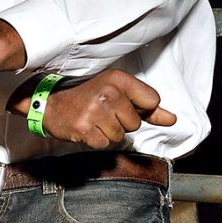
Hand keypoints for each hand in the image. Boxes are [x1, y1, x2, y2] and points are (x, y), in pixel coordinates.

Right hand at [9, 68, 176, 148]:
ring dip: (108, 132)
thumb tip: (173, 120)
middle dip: (121, 123)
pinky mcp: (85, 128)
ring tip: (93, 120)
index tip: (121, 104)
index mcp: (119, 79)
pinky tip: (86, 129)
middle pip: (135, 123)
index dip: (140, 108)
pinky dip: (96, 140)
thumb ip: (147, 107)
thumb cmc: (85, 97)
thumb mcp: (117, 93)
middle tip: (101, 113)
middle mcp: (109, 93)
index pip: (152, 101)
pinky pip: (104, 143)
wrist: (48, 104)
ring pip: (120, 135)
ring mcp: (96, 111)